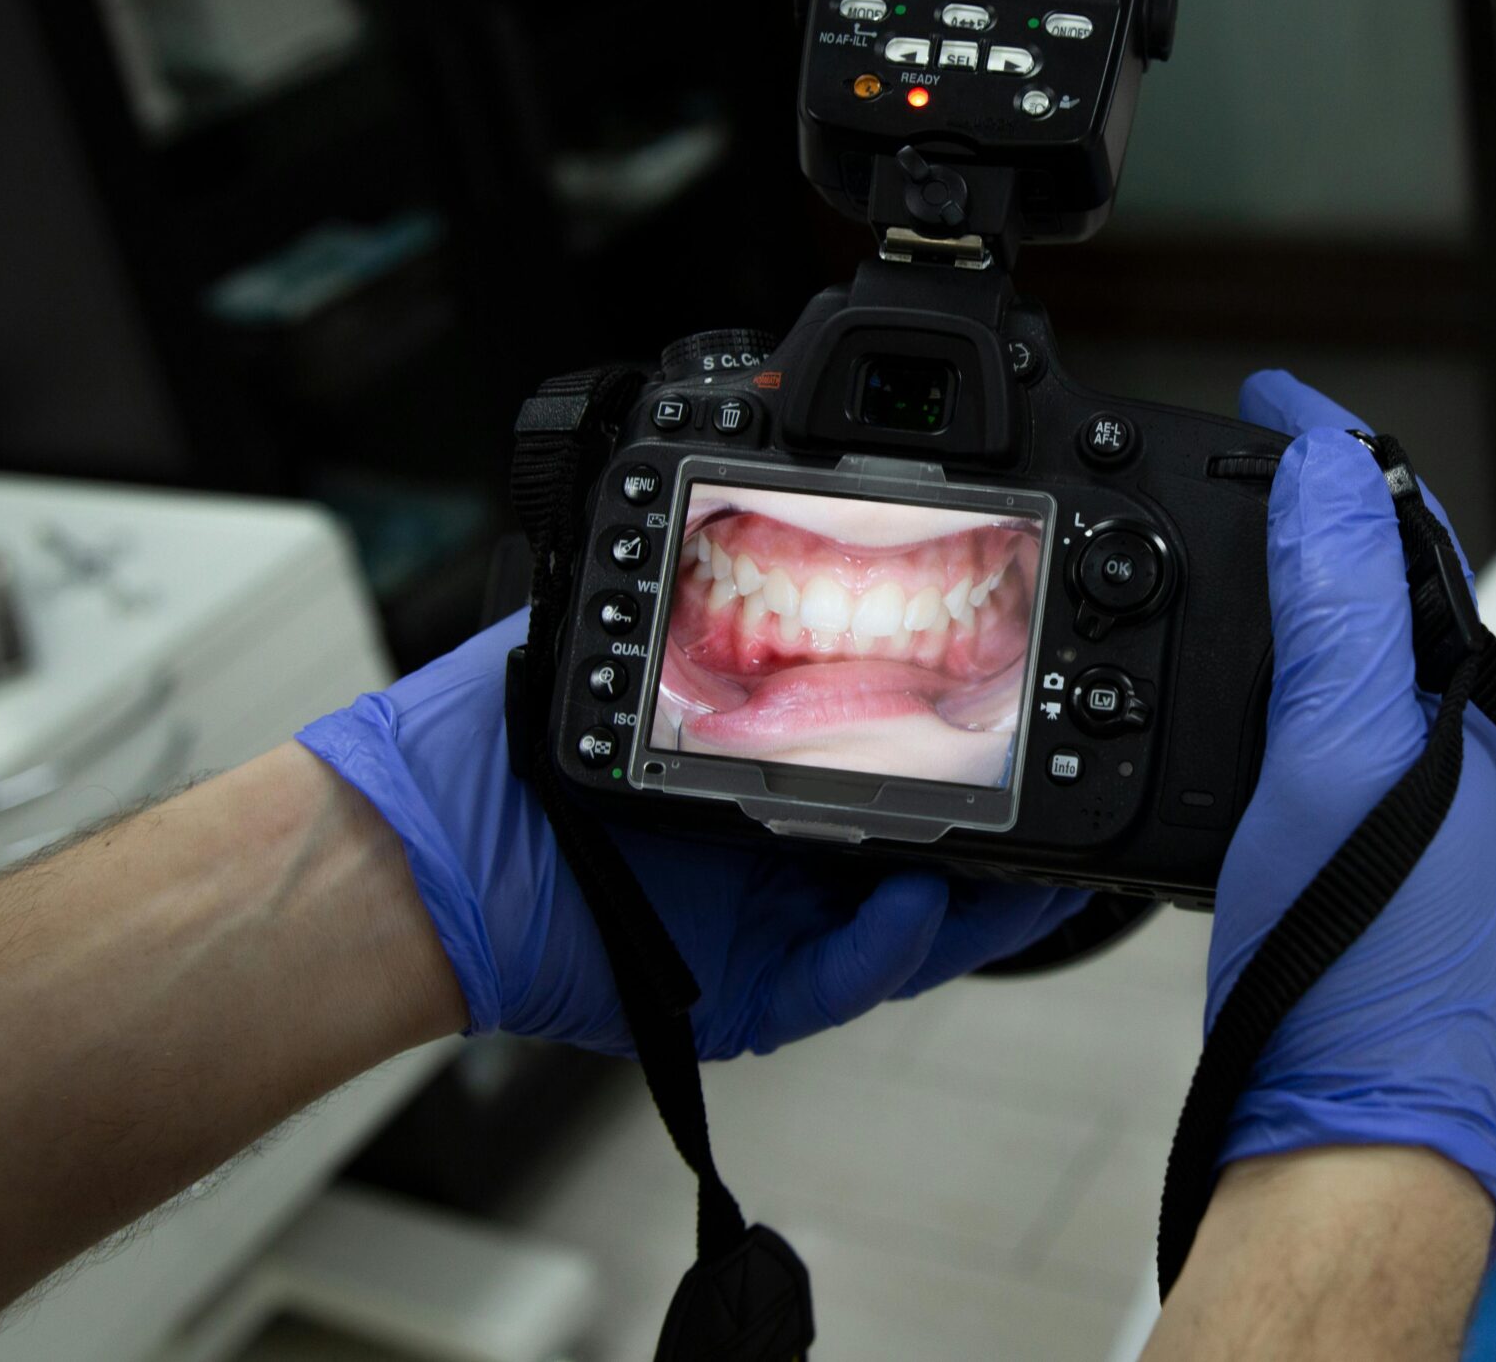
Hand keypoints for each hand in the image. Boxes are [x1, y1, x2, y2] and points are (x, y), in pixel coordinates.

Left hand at [299, 612, 1086, 1058]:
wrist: (428, 859)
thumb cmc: (503, 755)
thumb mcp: (623, 653)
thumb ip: (702, 605)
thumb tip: (756, 499)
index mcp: (764, 785)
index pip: (891, 776)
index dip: (964, 762)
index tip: (1017, 725)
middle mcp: (780, 863)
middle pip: (927, 861)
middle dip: (1008, 842)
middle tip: (1067, 811)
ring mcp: (771, 931)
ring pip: (910, 931)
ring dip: (978, 900)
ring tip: (1028, 865)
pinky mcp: (749, 995)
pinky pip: (843, 978)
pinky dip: (890, 945)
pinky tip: (918, 901)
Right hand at [1209, 371, 1495, 1249]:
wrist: (1343, 1104)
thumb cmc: (1362, 954)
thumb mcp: (1341, 750)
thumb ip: (1341, 611)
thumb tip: (1332, 471)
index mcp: (1459, 693)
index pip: (1404, 528)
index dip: (1337, 449)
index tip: (1273, 396)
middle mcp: (1446, 733)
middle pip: (1385, 579)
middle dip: (1328, 499)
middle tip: (1256, 445)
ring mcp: (1403, 787)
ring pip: (1357, 645)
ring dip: (1310, 576)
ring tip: (1252, 524)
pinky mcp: (1353, 835)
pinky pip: (1324, 717)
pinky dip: (1285, 668)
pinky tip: (1258, 674)